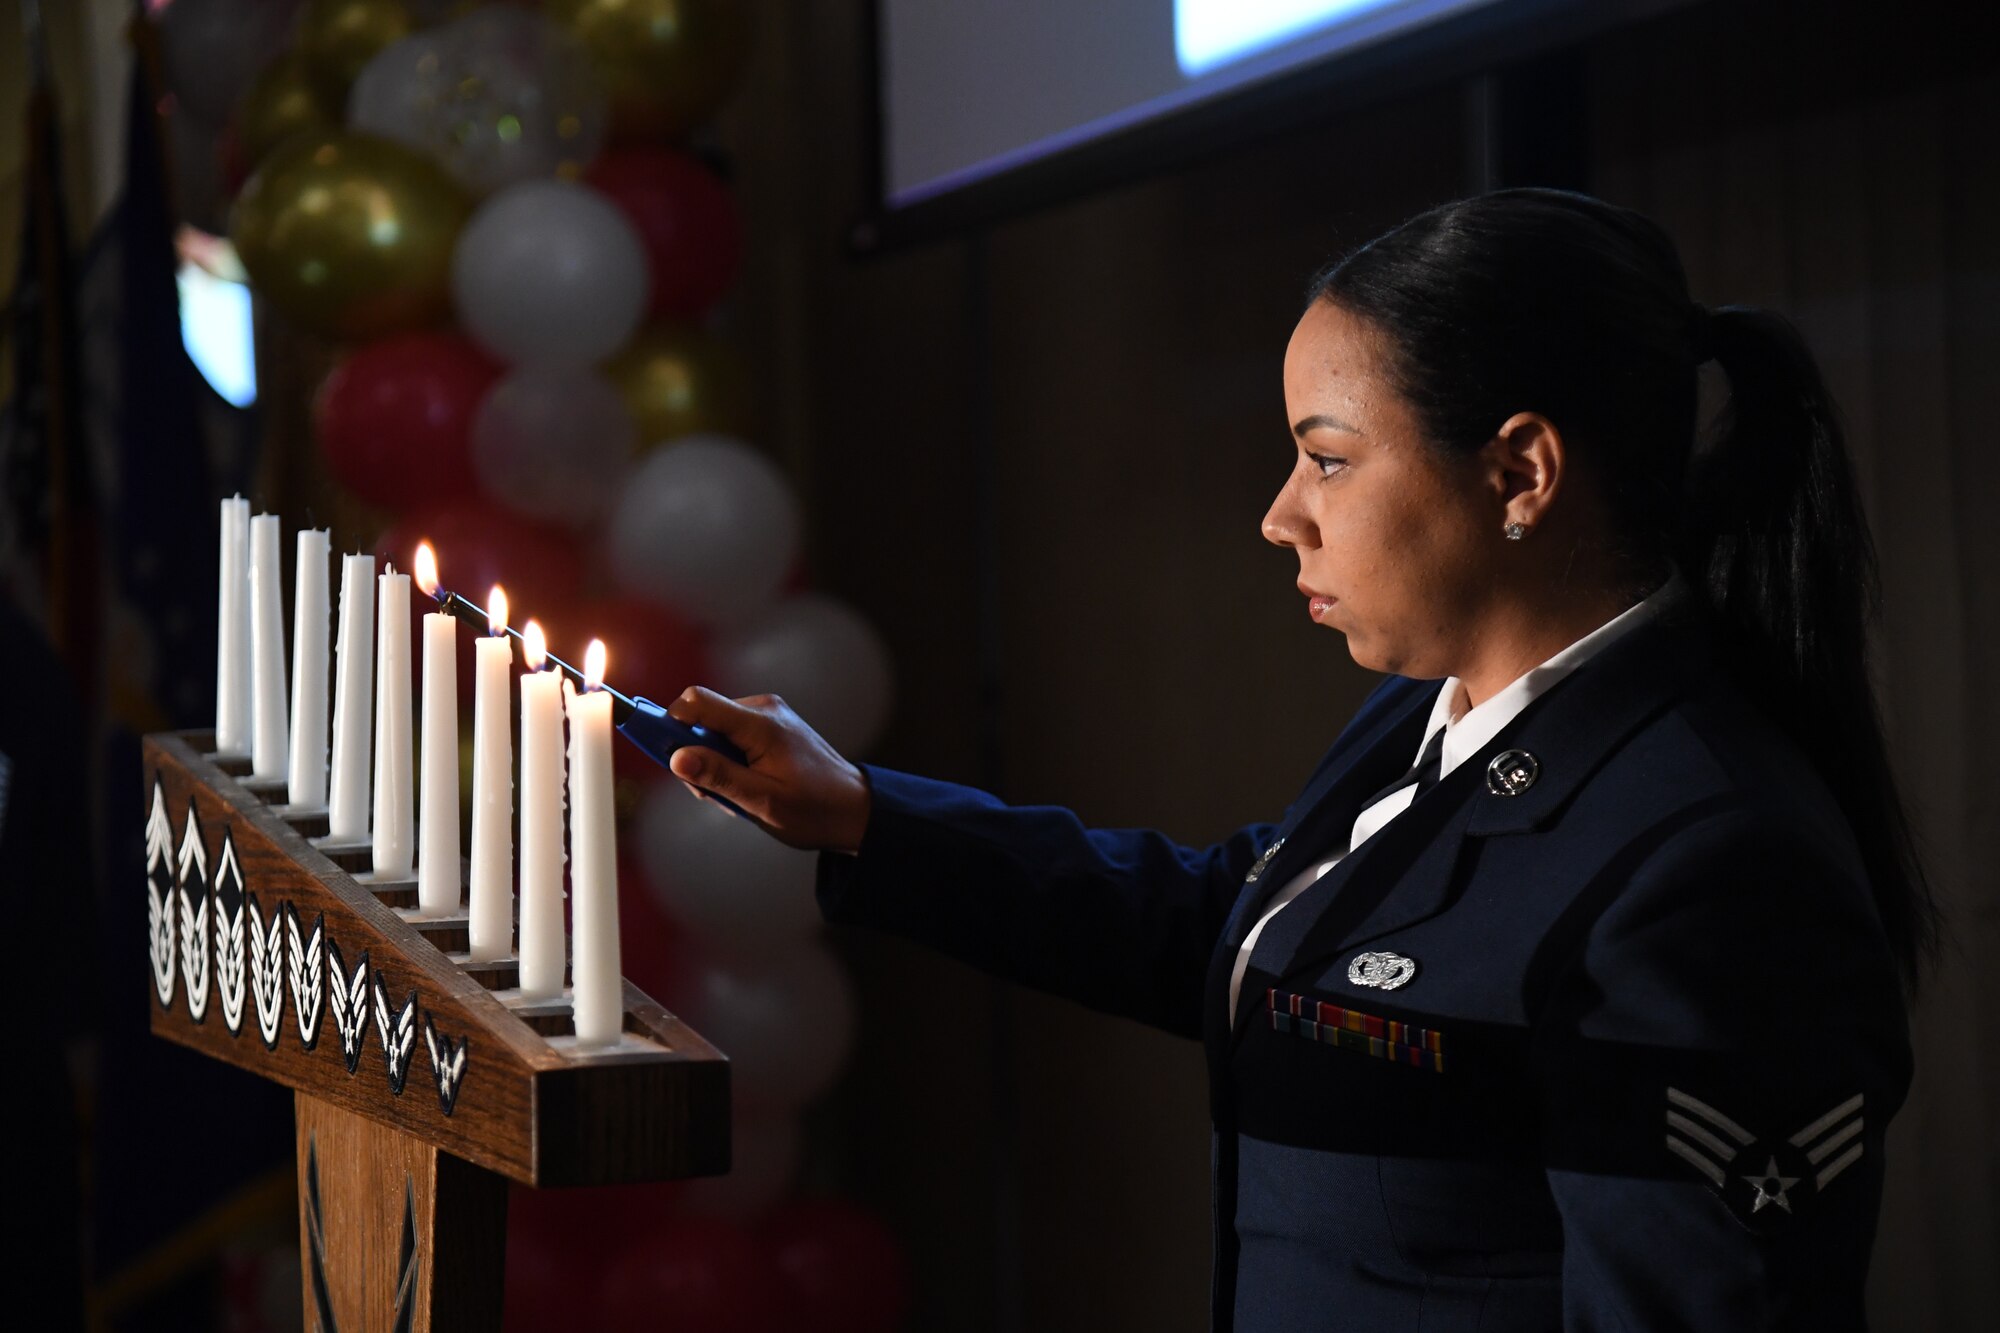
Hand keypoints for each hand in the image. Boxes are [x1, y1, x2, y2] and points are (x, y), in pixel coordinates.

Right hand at [663, 686, 872, 853]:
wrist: (855, 810)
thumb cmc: (814, 810)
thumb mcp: (762, 802)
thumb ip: (719, 778)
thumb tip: (677, 758)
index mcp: (760, 725)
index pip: (697, 701)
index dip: (668, 721)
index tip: (657, 749)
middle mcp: (763, 709)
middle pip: (701, 718)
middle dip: (695, 755)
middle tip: (714, 794)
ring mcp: (768, 715)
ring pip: (714, 729)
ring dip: (713, 763)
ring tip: (739, 795)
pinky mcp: (770, 725)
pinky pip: (731, 735)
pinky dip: (729, 761)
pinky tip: (747, 786)